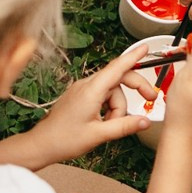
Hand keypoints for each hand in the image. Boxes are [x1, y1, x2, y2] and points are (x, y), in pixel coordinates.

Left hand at [30, 53, 163, 162]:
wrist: (41, 145)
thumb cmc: (64, 140)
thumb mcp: (99, 135)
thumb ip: (125, 126)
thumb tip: (145, 121)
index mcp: (91, 91)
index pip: (117, 68)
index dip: (133, 57)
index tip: (145, 47)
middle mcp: (86, 86)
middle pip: (118, 79)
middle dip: (135, 88)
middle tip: (150, 100)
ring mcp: (82, 90)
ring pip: (112, 91)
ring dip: (118, 107)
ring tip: (109, 126)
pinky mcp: (80, 97)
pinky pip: (102, 96)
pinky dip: (109, 107)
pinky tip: (104, 122)